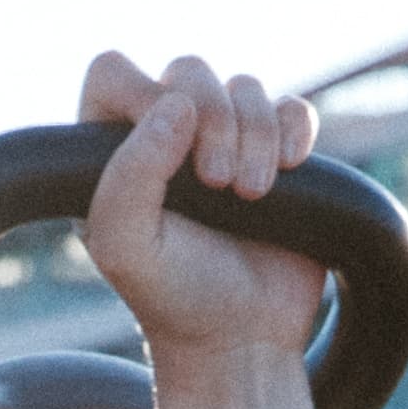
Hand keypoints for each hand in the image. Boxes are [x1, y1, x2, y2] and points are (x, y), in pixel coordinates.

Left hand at [78, 48, 324, 371]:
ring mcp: (226, 140)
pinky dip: (294, 133)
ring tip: (251, 196)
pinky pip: (292, 108)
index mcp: (113, 151)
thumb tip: (177, 106)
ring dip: (255, 136)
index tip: (168, 147)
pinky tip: (288, 174)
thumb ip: (129, 175)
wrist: (243, 338)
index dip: (142, 92)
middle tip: (217, 185)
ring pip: (246, 86)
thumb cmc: (174, 297)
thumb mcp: (126, 247)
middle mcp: (168, 135)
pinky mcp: (278, 152)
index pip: (114, 73)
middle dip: (212, 119)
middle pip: (188, 70)